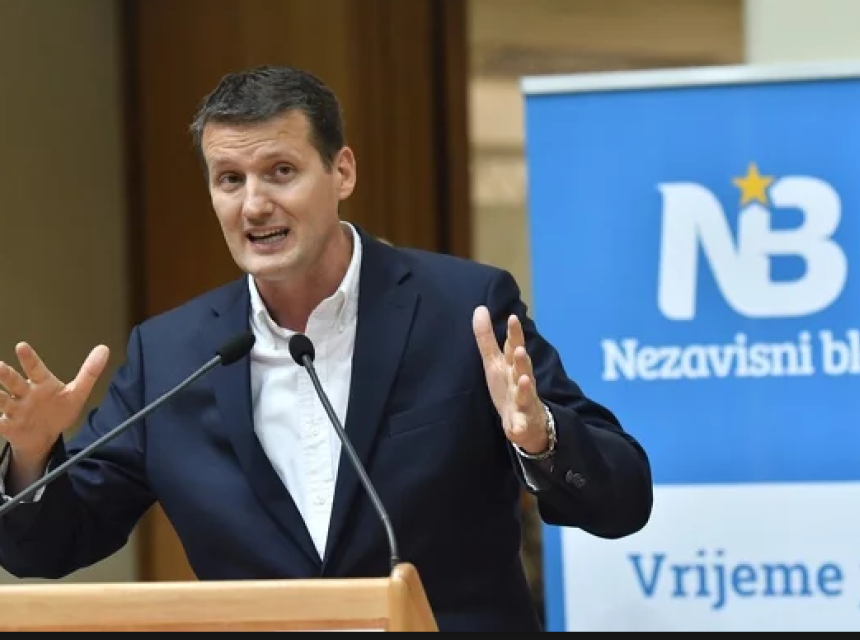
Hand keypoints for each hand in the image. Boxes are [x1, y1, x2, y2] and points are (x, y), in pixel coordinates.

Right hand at [0, 342, 109, 463]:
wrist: (45, 436)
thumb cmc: (59, 410)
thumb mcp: (77, 393)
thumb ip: (89, 372)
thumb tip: (104, 349)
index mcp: (42, 383)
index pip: (35, 368)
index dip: (29, 358)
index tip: (21, 346)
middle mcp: (25, 393)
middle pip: (14, 381)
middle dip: (6, 374)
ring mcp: (15, 409)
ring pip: (2, 400)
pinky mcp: (9, 426)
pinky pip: (0, 424)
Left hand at [472, 306, 548, 453]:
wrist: (527, 422)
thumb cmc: (509, 386)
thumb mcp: (494, 362)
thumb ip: (487, 338)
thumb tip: (479, 308)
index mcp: (512, 367)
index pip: (513, 347)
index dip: (514, 334)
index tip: (513, 318)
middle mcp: (521, 381)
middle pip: (522, 368)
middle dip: (522, 359)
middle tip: (520, 348)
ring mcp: (524, 402)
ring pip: (526, 394)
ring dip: (526, 387)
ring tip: (525, 379)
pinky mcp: (522, 423)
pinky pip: (520, 426)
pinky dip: (519, 427)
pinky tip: (516, 429)